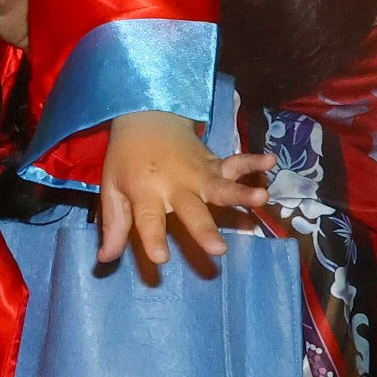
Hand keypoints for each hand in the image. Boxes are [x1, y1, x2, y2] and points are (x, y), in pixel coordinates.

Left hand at [92, 109, 272, 274]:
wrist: (146, 117)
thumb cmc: (127, 159)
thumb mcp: (112, 189)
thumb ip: (114, 225)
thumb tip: (106, 259)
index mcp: (146, 192)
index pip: (148, 220)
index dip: (153, 239)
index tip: (161, 259)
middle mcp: (175, 185)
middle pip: (191, 210)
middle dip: (204, 229)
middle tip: (218, 250)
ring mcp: (198, 174)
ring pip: (220, 187)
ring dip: (240, 194)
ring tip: (260, 198)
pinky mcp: (214, 164)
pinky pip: (235, 163)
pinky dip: (252, 162)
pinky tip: (270, 161)